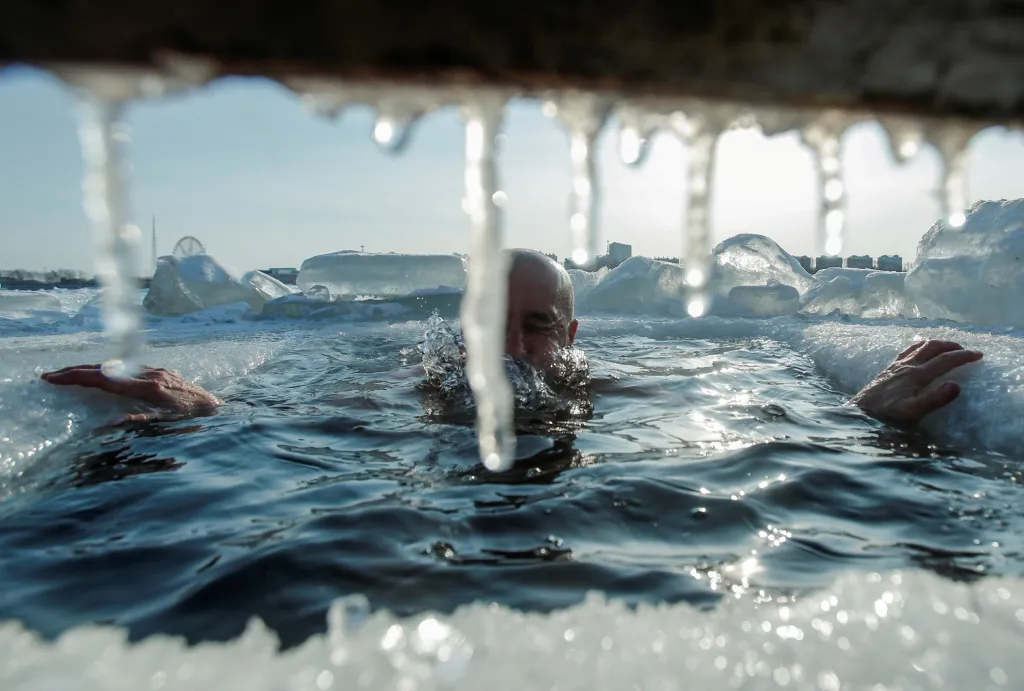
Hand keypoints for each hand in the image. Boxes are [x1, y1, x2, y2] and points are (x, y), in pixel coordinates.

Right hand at [41, 364, 220, 415]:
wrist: (217, 407)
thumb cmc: (192, 421)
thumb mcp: (165, 426)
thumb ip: (137, 421)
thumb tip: (107, 423)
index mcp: (147, 387)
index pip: (103, 378)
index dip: (75, 377)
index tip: (53, 378)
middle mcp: (150, 374)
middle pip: (105, 368)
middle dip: (76, 371)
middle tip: (52, 376)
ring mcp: (156, 370)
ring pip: (116, 366)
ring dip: (91, 370)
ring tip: (70, 376)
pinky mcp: (161, 371)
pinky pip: (129, 368)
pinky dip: (109, 371)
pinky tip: (101, 376)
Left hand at [850, 340, 981, 424]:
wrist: (860, 413)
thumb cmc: (886, 416)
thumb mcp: (913, 412)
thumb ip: (934, 399)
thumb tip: (957, 385)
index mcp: (916, 375)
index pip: (945, 360)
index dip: (963, 356)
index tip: (979, 355)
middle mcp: (906, 366)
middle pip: (932, 347)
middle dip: (951, 346)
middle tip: (966, 350)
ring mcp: (895, 366)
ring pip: (919, 346)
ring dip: (936, 344)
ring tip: (947, 346)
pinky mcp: (887, 370)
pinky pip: (906, 351)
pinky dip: (918, 346)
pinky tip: (918, 350)